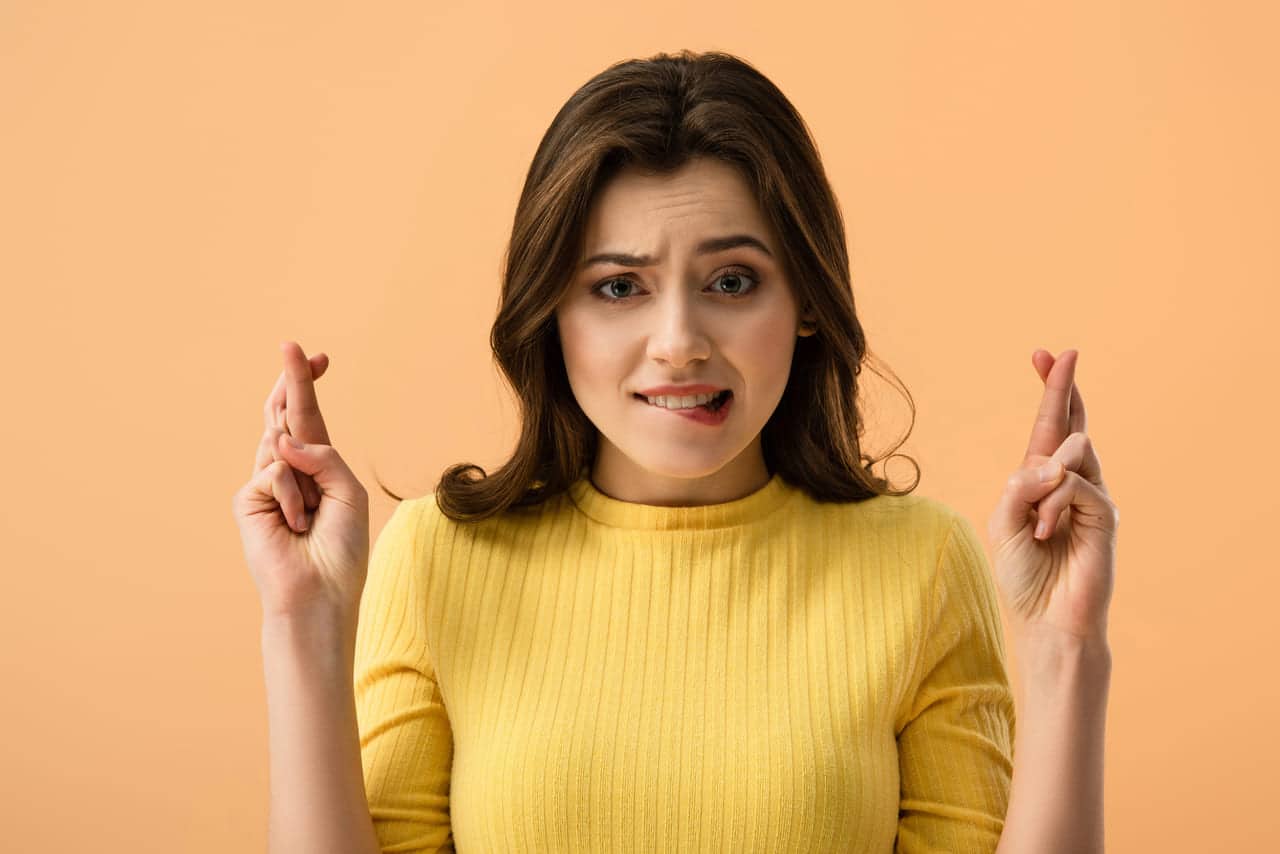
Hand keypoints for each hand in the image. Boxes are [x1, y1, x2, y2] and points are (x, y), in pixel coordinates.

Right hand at [232, 341, 370, 620]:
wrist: (320, 592)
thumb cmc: (340, 550)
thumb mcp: (348, 493)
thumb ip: (323, 456)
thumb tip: (282, 437)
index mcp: (316, 468)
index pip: (310, 420)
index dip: (310, 387)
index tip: (319, 358)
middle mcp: (289, 470)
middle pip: (286, 416)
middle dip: (293, 381)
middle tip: (294, 348)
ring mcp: (265, 483)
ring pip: (280, 440)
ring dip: (303, 469)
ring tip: (310, 516)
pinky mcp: (248, 499)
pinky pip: (276, 473)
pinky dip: (293, 498)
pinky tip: (295, 525)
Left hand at [987, 349, 1118, 641]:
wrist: (1045, 619)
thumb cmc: (1023, 575)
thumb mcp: (1004, 524)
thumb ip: (1019, 487)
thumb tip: (1051, 461)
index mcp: (1041, 480)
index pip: (1048, 427)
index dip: (1050, 390)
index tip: (1044, 353)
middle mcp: (1070, 482)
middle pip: (1071, 424)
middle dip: (1063, 388)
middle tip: (1062, 353)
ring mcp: (1092, 496)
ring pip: (1072, 453)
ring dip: (1044, 480)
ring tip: (1038, 523)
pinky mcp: (1105, 515)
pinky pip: (1077, 486)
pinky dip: (1055, 506)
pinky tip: (1048, 533)